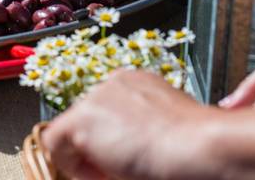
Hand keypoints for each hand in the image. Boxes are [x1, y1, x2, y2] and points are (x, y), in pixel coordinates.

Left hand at [40, 70, 212, 179]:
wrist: (199, 146)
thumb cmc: (195, 148)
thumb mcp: (166, 132)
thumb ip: (141, 134)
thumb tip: (124, 157)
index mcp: (137, 85)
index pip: (109, 112)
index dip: (112, 142)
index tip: (123, 163)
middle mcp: (113, 83)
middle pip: (89, 120)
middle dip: (99, 150)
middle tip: (118, 172)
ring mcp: (95, 98)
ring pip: (73, 131)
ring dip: (89, 158)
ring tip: (115, 175)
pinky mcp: (82, 118)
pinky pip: (55, 142)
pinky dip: (73, 165)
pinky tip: (101, 176)